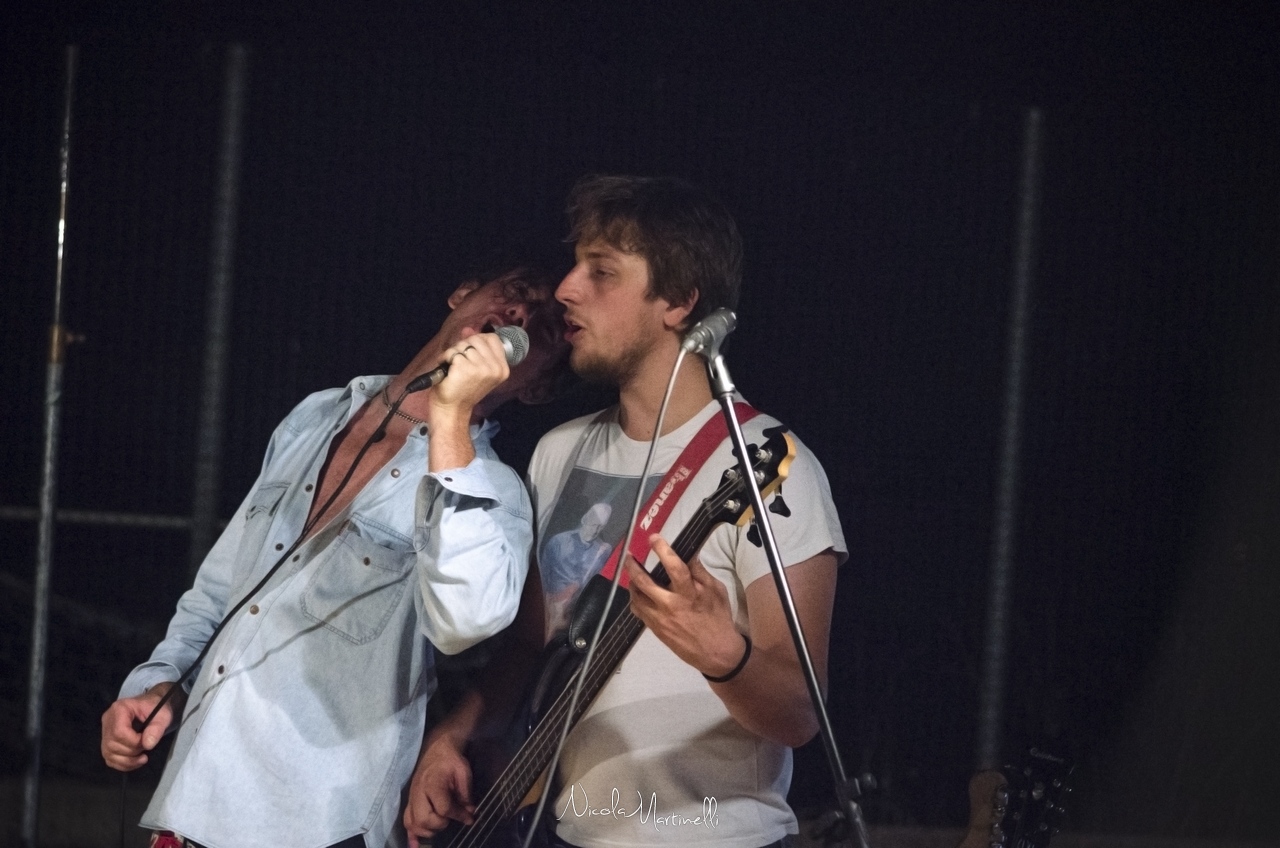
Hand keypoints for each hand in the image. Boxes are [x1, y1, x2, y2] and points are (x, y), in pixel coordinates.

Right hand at [100, 682, 182, 771]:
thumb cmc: (157, 708)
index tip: (147, 741)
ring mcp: (105, 732)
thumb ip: (156, 729)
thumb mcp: (163, 716)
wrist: (153, 706)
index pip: (119, 732)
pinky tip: (135, 762)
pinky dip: (122, 764)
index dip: (133, 742)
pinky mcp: (107, 742)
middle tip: (146, 748)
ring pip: (108, 753)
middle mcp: (108, 720)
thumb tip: (148, 745)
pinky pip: (109, 758)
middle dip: (131, 752)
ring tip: (143, 758)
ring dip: (127, 761)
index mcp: (119, 709)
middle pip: (112, 744)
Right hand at [404, 730, 474, 847]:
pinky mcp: (409, 801)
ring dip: (426, 830)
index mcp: (433, 783)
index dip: (458, 815)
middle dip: (440, 824)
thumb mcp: (463, 772)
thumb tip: (469, 812)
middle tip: (450, 819)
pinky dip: (411, 833)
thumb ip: (465, 794)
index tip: (469, 818)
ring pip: (413, 823)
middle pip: (424, 819)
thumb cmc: (451, 760)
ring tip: (439, 826)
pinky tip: (416, 844)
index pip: (443, 807)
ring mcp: (411, 798)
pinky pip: (406, 821)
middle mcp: (418, 792)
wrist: (437, 749)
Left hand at [428, 328, 511, 419]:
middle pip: (477, 339)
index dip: (478, 340)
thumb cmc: (464, 388)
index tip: (470, 351)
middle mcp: (495, 368)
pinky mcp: (465, 368)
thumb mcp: (476, 367)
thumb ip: (474, 347)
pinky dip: (446, 358)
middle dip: (464, 346)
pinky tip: (447, 371)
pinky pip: (453, 352)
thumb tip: (468, 329)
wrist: (453, 408)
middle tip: (459, 362)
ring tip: (453, 367)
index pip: (492, 339)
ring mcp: (481, 369)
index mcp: (502, 368)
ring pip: (463, 345)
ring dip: (454, 353)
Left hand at [624, 534, 746, 678]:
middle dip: (634, 567)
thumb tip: (688, 553)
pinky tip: (638, 593)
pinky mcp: (655, 629)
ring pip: (636, 597)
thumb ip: (700, 572)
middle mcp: (671, 605)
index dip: (663, 550)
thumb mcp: (717, 591)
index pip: (674, 567)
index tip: (653, 538)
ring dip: (631, 582)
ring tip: (632, 573)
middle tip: (629, 556)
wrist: (716, 652)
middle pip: (645, 583)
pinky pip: (638, 611)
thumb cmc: (718, 618)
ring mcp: (660, 619)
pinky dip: (635, 599)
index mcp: (690, 594)